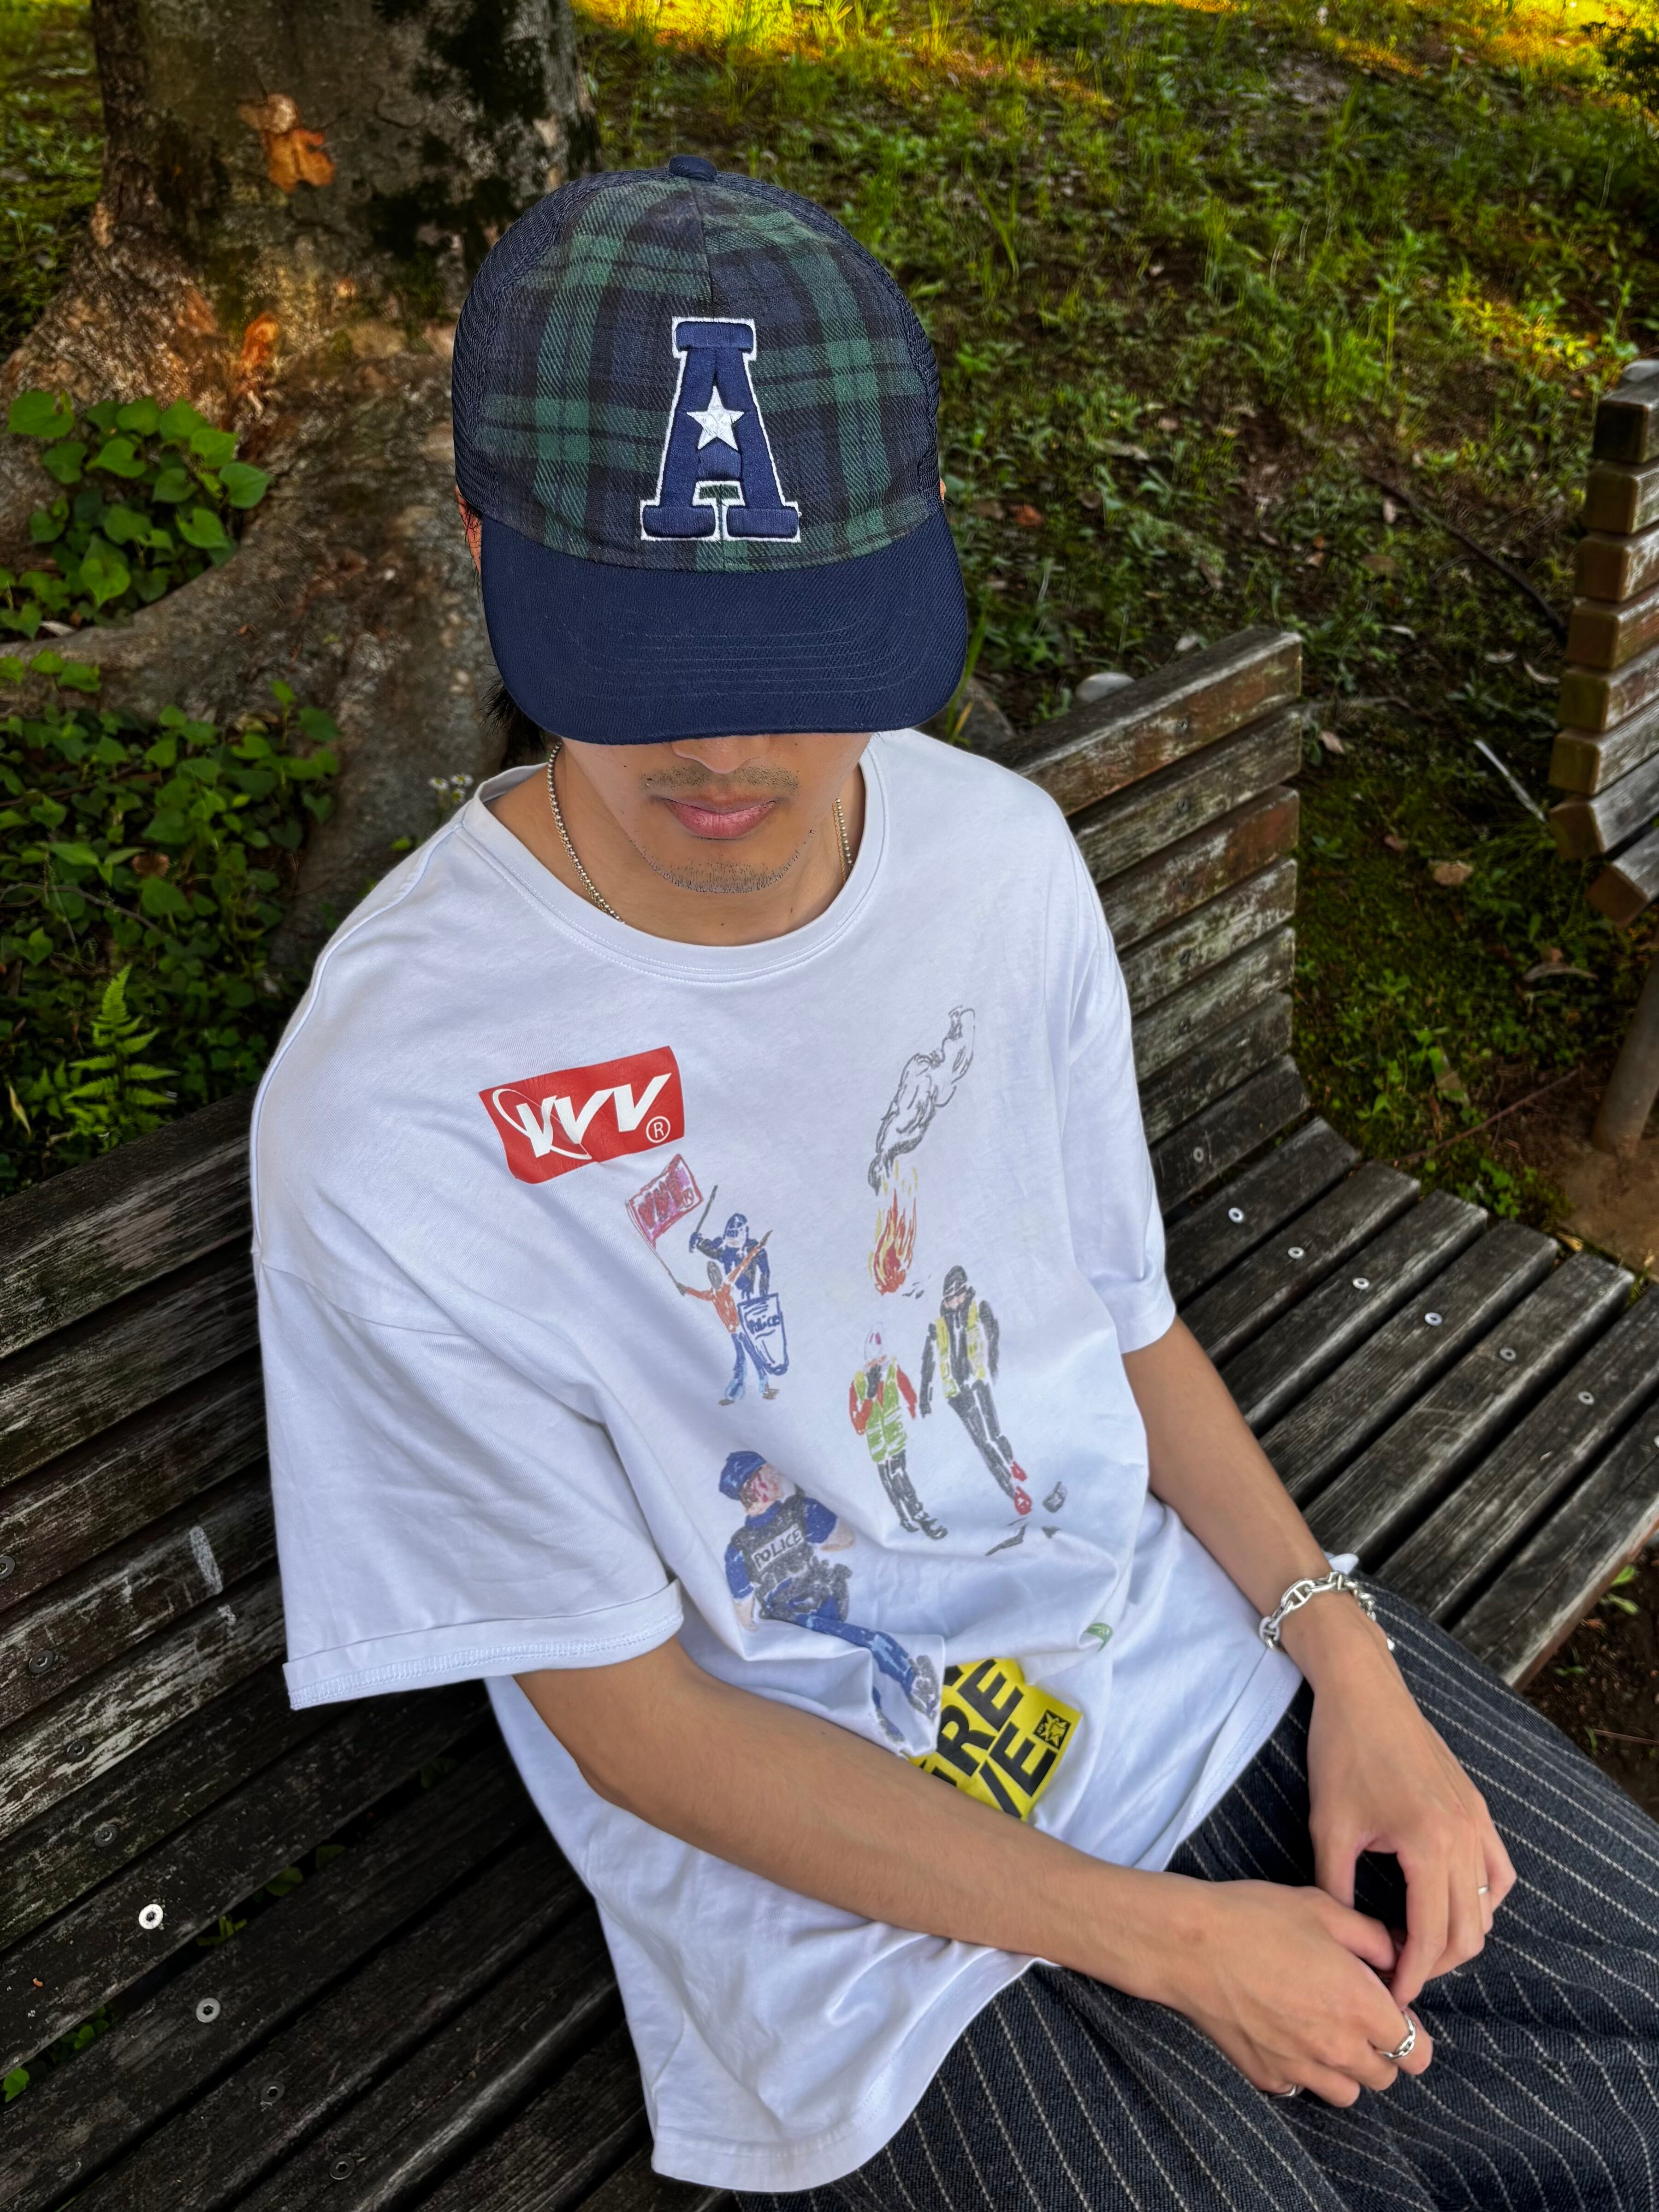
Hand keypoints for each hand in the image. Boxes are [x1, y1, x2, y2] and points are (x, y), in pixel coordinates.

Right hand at [1149, 1876, 1431, 2102]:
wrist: (1187, 1944)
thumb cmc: (1256, 1918)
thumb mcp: (1323, 1909)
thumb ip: (1374, 1938)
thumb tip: (1398, 1957)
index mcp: (1360, 2007)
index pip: (1417, 2052)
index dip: (1411, 2029)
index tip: (1390, 2005)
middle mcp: (1336, 2048)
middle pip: (1385, 2077)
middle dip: (1381, 2049)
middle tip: (1355, 2012)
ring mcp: (1299, 2068)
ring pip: (1347, 2092)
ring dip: (1346, 2068)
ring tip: (1323, 2028)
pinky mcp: (1265, 2075)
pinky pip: (1300, 2087)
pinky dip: (1302, 2070)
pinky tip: (1284, 2033)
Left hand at [1294, 1604, 1516, 2009]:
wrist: (1364, 1692)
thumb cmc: (1341, 1752)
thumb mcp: (1329, 1826)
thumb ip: (1336, 1890)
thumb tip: (1345, 1941)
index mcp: (1429, 1844)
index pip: (1432, 1937)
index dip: (1412, 1976)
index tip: (1390, 1996)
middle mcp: (1465, 1836)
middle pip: (1468, 1933)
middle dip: (1436, 1965)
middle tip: (1399, 1973)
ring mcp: (1478, 1821)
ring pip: (1487, 1907)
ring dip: (1458, 1935)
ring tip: (1416, 1942)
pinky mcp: (1478, 1808)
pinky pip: (1498, 1872)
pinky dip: (1481, 1900)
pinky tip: (1447, 1903)